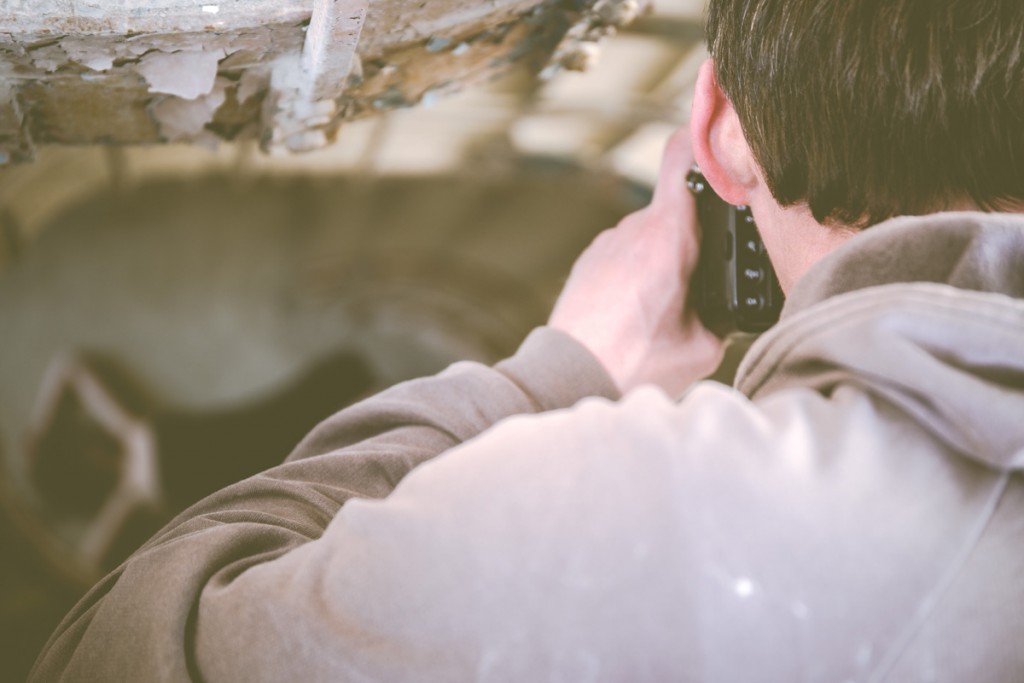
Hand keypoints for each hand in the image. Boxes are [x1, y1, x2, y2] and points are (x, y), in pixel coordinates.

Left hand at [548, 126, 723, 396]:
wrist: (568, 379)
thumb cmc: (632, 365)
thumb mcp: (703, 347)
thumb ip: (725, 314)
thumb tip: (732, 308)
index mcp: (666, 237)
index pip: (682, 155)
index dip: (703, 143)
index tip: (721, 151)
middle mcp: (632, 229)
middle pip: (676, 208)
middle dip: (695, 235)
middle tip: (705, 278)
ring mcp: (605, 243)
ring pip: (650, 234)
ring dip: (664, 257)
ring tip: (665, 307)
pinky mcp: (588, 262)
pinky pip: (625, 253)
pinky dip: (638, 272)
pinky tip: (637, 311)